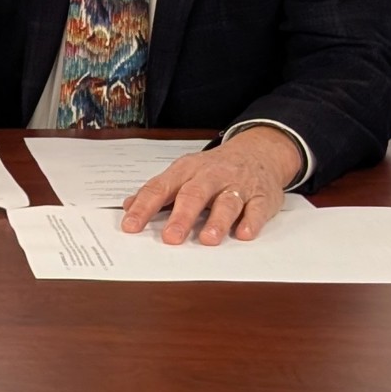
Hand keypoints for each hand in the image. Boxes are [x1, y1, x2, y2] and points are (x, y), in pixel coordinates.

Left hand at [119, 127, 301, 244]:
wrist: (259, 152)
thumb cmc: (214, 169)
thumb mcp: (183, 173)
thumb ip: (157, 192)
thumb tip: (128, 206)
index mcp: (186, 171)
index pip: (160, 188)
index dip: (144, 207)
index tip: (131, 226)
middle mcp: (211, 176)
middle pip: (194, 195)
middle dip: (182, 216)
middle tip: (171, 238)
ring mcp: (238, 186)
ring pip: (227, 202)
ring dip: (217, 221)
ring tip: (208, 239)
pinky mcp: (262, 196)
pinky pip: (257, 208)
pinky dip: (252, 221)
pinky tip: (244, 234)